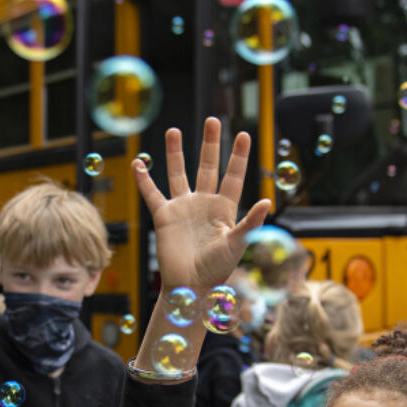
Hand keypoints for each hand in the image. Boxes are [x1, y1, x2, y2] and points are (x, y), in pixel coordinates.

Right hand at [133, 118, 269, 294]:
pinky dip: (144, 179)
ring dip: (176, 153)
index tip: (243, 134)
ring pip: (179, 173)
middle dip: (210, 144)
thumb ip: (250, 222)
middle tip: (212, 120)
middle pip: (208, 166)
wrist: (191, 286)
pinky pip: (152, 194)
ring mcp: (183, 208)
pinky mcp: (164, 216)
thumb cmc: (217, 270)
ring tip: (174, 131)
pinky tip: (138, 164)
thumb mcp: (237, 244)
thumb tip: (267, 201)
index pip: (233, 176)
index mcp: (224, 208)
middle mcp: (204, 204)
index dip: (238, 156)